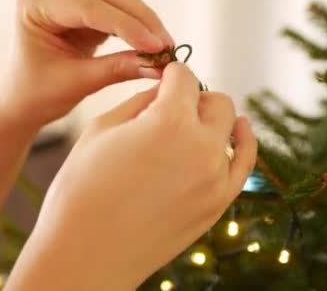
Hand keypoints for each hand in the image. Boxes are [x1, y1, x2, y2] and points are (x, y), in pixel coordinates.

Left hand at [0, 0, 173, 132]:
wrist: (21, 102)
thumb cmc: (35, 94)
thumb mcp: (76, 83)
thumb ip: (116, 70)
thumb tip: (158, 65)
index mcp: (35, 3)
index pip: (89, 8)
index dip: (127, 26)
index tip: (156, 46)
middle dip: (141, 19)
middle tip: (167, 46)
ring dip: (144, 21)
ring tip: (165, 47)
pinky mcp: (83, 8)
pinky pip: (117, 10)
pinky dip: (136, 26)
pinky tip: (153, 44)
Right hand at [6, 63, 257, 289]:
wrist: (86, 253)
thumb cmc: (82, 189)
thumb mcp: (101, 129)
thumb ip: (140, 102)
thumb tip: (163, 91)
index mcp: (169, 120)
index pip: (184, 77)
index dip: (171, 72)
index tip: (164, 75)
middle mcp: (202, 146)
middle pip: (216, 101)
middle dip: (194, 96)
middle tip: (171, 105)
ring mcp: (215, 178)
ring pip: (233, 128)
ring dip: (214, 119)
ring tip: (194, 122)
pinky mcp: (218, 204)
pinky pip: (244, 164)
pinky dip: (242, 143)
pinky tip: (238, 132)